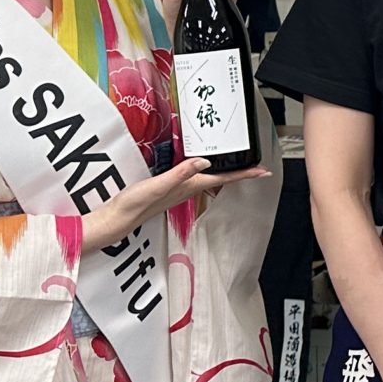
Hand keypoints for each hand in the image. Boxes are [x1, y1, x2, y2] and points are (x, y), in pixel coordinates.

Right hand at [77, 157, 268, 255]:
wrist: (118, 219)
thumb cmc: (136, 204)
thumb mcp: (159, 184)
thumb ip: (181, 173)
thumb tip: (205, 162)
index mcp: (189, 187)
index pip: (223, 179)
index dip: (244, 174)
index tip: (264, 171)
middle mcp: (188, 190)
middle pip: (221, 180)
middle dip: (240, 173)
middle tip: (257, 167)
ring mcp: (179, 191)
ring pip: (210, 181)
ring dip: (225, 174)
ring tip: (237, 166)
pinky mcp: (169, 190)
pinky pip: (195, 180)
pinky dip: (205, 173)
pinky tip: (202, 170)